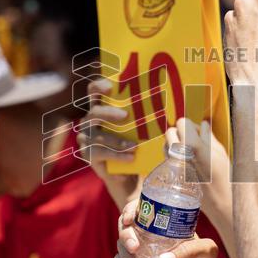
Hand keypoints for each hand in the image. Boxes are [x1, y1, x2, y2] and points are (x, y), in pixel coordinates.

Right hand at [76, 78, 139, 206]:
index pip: (93, 91)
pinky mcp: (88, 154)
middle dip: (109, 113)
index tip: (111, 86)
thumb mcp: (139, 127)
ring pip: (98, 137)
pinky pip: (100, 153)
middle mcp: (90, 120)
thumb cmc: (134, 142)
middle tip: (125, 116)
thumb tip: (171, 106)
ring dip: (117, 141)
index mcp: (100, 107)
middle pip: (94, 112)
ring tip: (135, 146)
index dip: (99, 86)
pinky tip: (130, 157)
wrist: (125, 171)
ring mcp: (86, 138)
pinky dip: (117, 155)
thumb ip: (144, 115)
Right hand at [113, 201, 218, 257]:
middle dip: (126, 236)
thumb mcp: (206, 253)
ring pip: (122, 247)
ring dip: (124, 256)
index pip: (143, 210)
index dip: (130, 210)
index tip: (129, 220)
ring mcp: (142, 253)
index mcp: (165, 226)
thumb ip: (191, 251)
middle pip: (127, 227)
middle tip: (135, 248)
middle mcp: (150, 236)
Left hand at [164, 119, 230, 235]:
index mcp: (194, 146)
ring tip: (187, 151)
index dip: (189, 124)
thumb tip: (203, 125)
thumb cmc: (226, 179)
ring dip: (173, 144)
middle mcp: (181, 155)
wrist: (221, 204)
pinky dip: (172, 156)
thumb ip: (209, 137)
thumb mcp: (221, 154)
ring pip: (165, 145)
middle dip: (179, 133)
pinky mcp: (172, 176)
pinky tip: (184, 162)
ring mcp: (175, 166)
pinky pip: (166, 159)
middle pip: (169, 132)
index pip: (182, 123)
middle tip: (190, 140)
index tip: (196, 130)